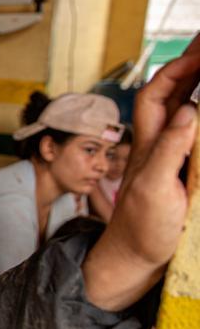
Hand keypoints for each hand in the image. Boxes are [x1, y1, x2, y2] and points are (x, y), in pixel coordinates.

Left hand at [85, 36, 199, 309]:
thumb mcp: (154, 188)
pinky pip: (195, 138)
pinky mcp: (183, 174)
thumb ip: (169, 150)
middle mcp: (159, 145)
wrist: (136, 261)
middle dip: (192, 67)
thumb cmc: (141, 227)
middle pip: (174, 95)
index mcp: (149, 143)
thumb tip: (188, 110)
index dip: (178, 69)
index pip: (160, 94)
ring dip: (199, 89)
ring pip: (186, 114)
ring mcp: (171, 158)